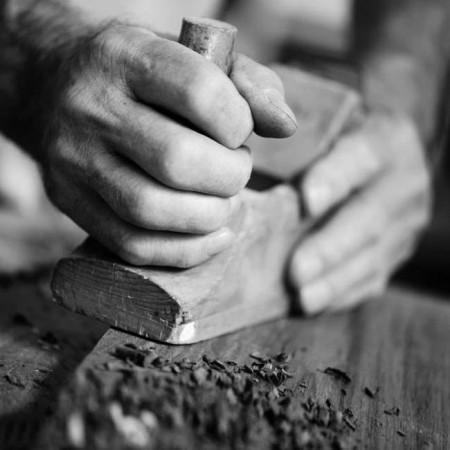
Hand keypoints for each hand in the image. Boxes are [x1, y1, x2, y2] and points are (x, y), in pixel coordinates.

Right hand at [41, 22, 296, 267]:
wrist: (51, 85)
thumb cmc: (136, 74)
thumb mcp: (188, 57)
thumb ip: (246, 83)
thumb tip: (285, 126)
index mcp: (126, 56)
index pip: (199, 93)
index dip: (238, 122)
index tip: (240, 132)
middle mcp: (92, 107)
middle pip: (177, 161)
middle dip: (229, 177)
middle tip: (236, 171)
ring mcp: (74, 160)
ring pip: (150, 210)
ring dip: (208, 218)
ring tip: (223, 203)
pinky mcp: (69, 200)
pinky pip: (132, 244)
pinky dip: (185, 250)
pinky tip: (213, 234)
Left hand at [289, 112, 430, 314]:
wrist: (392, 161)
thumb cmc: (345, 140)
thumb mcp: (334, 125)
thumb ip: (304, 141)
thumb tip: (252, 164)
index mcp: (386, 140)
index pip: (361, 158)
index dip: (334, 180)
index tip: (306, 201)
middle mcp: (404, 184)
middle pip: (369, 218)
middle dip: (330, 248)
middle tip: (297, 271)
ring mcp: (406, 224)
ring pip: (372, 256)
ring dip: (335, 281)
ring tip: (303, 298)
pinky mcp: (396, 252)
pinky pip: (373, 278)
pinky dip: (341, 294)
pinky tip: (314, 304)